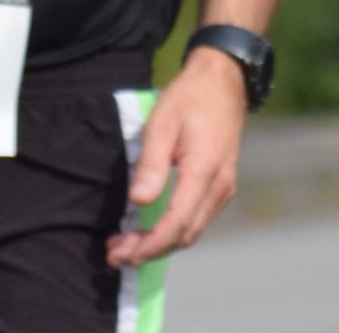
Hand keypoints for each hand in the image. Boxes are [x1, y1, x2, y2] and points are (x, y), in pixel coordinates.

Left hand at [108, 48, 245, 266]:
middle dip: (150, 251)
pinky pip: (196, 219)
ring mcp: (223, 189)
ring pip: (191, 231)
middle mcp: (219, 187)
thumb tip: (138, 201)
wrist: (224, 83)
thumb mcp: (162, 123)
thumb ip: (151, 163)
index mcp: (205, 171)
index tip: (123, 253)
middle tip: (114, 255)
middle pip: (185, 235)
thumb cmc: (189, 99)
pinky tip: (148, 230)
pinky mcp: (219, 187)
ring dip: (159, 244)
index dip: (150, 244)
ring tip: (124, 247)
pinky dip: (171, 231)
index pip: (177, 222)